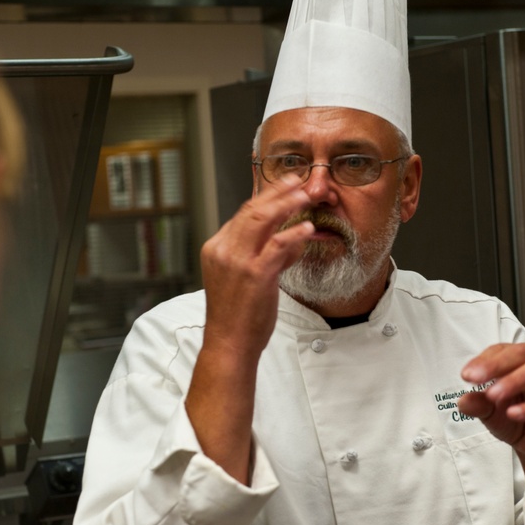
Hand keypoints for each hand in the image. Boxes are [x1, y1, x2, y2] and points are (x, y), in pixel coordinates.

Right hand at [199, 176, 313, 361]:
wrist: (229, 344)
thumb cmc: (238, 316)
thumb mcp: (248, 279)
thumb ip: (268, 256)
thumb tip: (291, 240)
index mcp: (217, 248)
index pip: (242, 215)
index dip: (266, 198)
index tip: (285, 188)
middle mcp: (223, 250)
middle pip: (251, 210)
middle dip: (276, 191)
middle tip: (297, 180)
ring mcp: (237, 261)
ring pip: (261, 220)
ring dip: (286, 203)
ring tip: (305, 194)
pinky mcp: (254, 274)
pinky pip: (276, 245)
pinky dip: (294, 233)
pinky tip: (308, 227)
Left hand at [458, 343, 524, 466]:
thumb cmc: (516, 419)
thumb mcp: (490, 413)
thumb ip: (478, 404)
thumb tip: (463, 401)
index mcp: (521, 360)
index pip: (502, 350)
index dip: (484, 360)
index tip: (467, 375)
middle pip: (522, 353)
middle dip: (497, 365)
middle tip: (477, 378)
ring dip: (514, 381)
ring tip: (494, 394)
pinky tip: (514, 413)